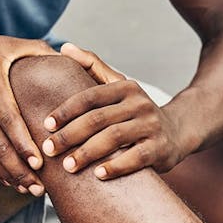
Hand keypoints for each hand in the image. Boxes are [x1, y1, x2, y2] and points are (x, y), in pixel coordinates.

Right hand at [0, 33, 56, 195]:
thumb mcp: (2, 43)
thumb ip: (35, 50)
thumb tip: (67, 57)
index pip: (9, 119)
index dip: (23, 143)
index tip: (38, 163)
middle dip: (19, 169)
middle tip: (39, 187)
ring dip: (5, 174)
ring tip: (27, 188)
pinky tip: (5, 179)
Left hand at [41, 43, 187, 178]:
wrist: (176, 131)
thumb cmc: (135, 112)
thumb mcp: (118, 86)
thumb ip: (92, 66)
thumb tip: (64, 47)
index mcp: (125, 87)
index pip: (90, 97)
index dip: (66, 111)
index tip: (46, 126)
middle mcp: (139, 103)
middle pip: (98, 118)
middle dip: (70, 135)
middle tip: (49, 150)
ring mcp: (151, 125)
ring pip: (114, 137)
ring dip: (87, 152)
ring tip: (68, 166)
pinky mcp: (159, 148)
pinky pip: (135, 158)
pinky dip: (116, 166)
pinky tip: (98, 175)